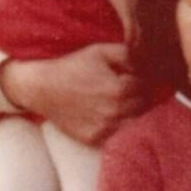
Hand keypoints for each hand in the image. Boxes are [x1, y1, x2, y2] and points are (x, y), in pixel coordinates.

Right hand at [0, 42, 144, 144]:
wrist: (41, 87)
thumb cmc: (72, 66)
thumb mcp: (101, 51)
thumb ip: (129, 54)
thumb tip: (150, 63)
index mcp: (121, 90)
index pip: (148, 87)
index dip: (144, 80)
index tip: (136, 76)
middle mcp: (115, 112)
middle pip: (144, 107)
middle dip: (141, 96)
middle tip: (130, 89)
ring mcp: (105, 129)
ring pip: (134, 123)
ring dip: (132, 113)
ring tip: (120, 102)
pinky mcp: (94, 139)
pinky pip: (117, 134)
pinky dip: (118, 126)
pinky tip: (109, 114)